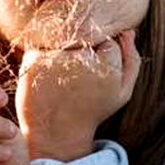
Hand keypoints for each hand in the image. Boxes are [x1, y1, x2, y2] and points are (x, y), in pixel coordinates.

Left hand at [17, 30, 140, 161]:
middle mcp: (81, 58)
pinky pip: (41, 46)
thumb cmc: (92, 109)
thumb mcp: (122, 91)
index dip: (101, 57)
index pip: (107, 40)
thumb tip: (129, 30)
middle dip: (82, 52)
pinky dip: (42, 59)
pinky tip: (46, 80)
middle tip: (77, 78)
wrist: (56, 133)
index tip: (95, 76)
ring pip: (62, 39)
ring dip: (62, 53)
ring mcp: (55, 58)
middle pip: (84, 35)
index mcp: (107, 64)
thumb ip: (131, 59)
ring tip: (62, 80)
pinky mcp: (33, 61)